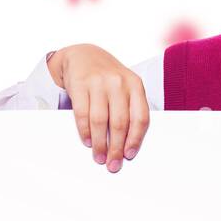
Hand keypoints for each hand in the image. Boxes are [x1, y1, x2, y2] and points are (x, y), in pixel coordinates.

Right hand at [48, 44, 149, 172]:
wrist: (84, 55)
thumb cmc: (109, 78)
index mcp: (136, 85)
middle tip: (113, 165)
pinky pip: (83, 114)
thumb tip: (127, 144)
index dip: (136, 139)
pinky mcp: (80, 85)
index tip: (129, 156)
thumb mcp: (126, 87)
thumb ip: (129, 109)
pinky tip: (87, 141)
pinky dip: (85, 131)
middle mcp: (119, 83)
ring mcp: (99, 83)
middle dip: (116, 148)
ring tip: (99, 157)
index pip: (141, 117)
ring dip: (99, 143)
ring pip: (101, 121)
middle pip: (120, 123)